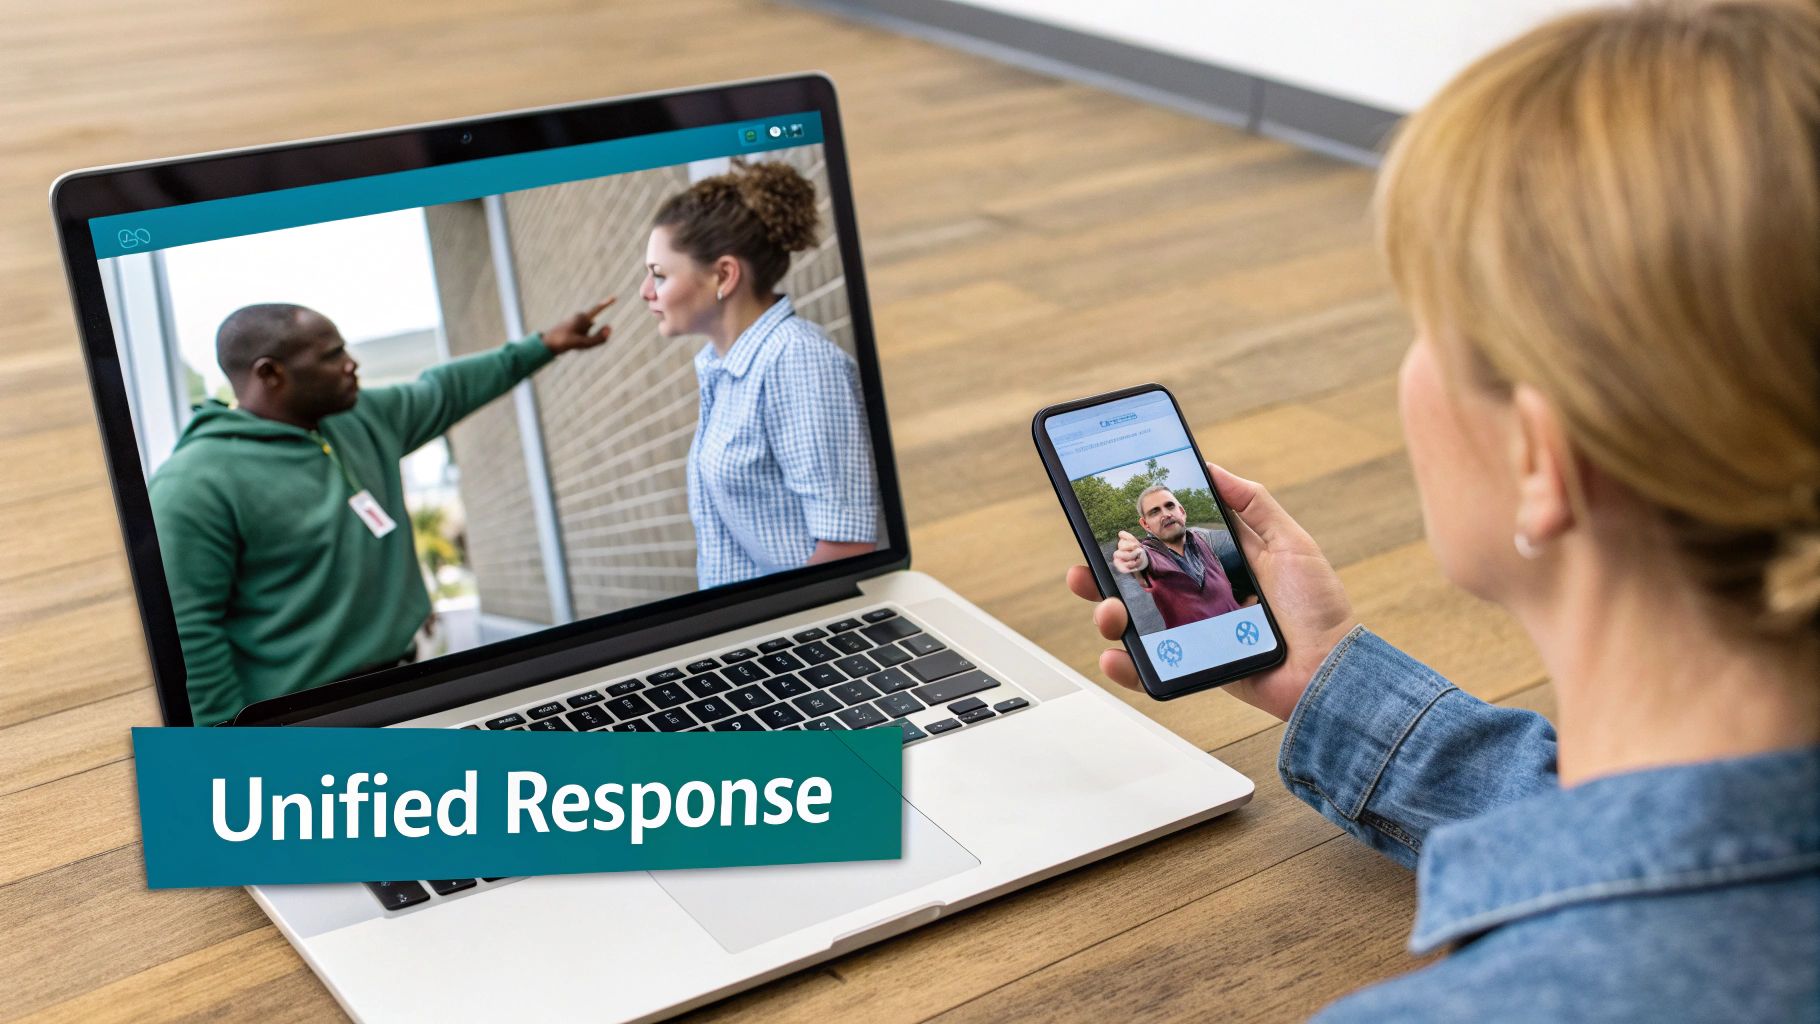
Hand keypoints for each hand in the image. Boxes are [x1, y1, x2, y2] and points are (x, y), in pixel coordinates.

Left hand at [541, 298, 615, 353]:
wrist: (547, 344)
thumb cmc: (564, 342)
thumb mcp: (583, 344)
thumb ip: (599, 339)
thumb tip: (610, 328)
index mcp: (582, 317)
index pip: (597, 309)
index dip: (607, 304)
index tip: (615, 297)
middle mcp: (579, 317)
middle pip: (593, 328)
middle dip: (590, 337)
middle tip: (576, 343)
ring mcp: (576, 321)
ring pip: (588, 332)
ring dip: (584, 339)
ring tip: (571, 343)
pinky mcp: (573, 326)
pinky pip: (583, 334)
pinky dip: (581, 339)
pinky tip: (571, 342)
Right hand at [1066, 462, 1357, 720]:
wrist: (1333, 670)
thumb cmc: (1318, 608)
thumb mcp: (1290, 542)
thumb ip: (1253, 503)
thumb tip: (1212, 468)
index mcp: (1216, 564)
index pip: (1162, 545)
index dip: (1130, 536)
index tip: (1102, 522)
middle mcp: (1197, 597)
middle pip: (1136, 583)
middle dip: (1101, 574)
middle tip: (1085, 569)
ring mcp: (1191, 634)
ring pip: (1134, 623)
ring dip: (1108, 615)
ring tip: (1109, 610)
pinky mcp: (1193, 668)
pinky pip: (1150, 668)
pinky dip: (1126, 665)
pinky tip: (1115, 656)